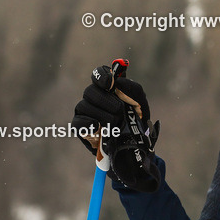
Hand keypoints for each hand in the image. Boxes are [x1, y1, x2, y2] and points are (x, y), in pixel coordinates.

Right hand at [71, 64, 160, 191]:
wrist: (134, 145)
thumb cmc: (135, 120)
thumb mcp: (140, 103)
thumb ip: (132, 89)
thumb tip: (117, 82)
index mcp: (107, 88)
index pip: (98, 74)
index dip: (101, 76)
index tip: (110, 83)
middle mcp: (93, 97)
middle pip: (90, 91)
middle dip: (106, 100)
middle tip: (119, 110)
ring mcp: (85, 112)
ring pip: (84, 106)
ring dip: (103, 115)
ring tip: (115, 124)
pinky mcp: (81, 128)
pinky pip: (78, 123)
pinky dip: (88, 124)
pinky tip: (97, 127)